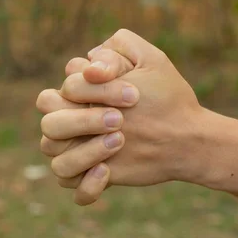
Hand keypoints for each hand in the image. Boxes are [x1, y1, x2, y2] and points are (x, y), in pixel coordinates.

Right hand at [38, 29, 204, 202]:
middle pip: (49, 126)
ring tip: (120, 142)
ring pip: (57, 162)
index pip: (57, 93)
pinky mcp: (96, 179)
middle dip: (81, 121)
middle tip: (120, 120)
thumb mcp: (152, 62)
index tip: (130, 94)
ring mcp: (83, 154)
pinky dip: (87, 186)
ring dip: (83, 154)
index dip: (87, 91)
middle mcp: (75, 126)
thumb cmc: (167, 97)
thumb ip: (121, 46)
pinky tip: (108, 173)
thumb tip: (90, 59)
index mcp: (80, 97)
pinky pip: (75, 191)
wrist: (188, 134)